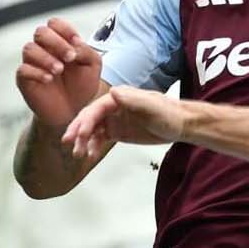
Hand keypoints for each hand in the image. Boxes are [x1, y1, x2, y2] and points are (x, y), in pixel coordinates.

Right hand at [15, 17, 102, 128]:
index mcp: (59, 41)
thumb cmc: (82, 86)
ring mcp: (32, 64)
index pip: (54, 23)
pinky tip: (48, 79)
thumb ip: (86, 51)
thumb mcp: (92, 66)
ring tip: (59, 70)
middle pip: (40, 32)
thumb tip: (74, 44)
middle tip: (70, 58)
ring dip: (46, 58)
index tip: (77, 42)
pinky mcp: (24, 80)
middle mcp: (43, 49)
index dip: (65, 29)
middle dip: (56, 42)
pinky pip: (23, 69)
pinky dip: (36, 72)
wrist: (72, 112)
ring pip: (29, 49)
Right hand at [64, 86, 186, 161]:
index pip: (96, 108)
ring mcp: (114, 119)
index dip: (85, 121)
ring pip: (92, 129)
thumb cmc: (168, 113)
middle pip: (90, 117)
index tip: (79, 135)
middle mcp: (113, 106)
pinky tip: (91, 154)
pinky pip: (100, 138)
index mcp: (119, 97)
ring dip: (83, 140)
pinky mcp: (118, 130)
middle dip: (78, 130)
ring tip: (78, 154)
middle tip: (68, 142)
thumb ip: (132, 100)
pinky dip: (94, 146)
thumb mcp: (151, 107)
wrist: (180, 124)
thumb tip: (113, 93)